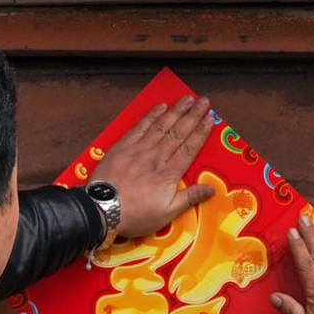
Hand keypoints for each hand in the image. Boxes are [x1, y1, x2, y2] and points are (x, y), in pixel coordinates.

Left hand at [90, 95, 216, 236]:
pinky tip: (161, 107)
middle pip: (178, 133)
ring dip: (175, 111)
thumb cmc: (135, 215)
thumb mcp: (166, 213)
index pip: (189, 148)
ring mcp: (138, 150)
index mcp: (168, 174)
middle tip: (204, 101)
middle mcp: (156, 157)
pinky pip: (140, 127)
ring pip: (161, 126)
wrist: (102, 210)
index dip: (201, 132)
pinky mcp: (122, 147)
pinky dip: (151, 116)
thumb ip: (189, 198)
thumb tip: (212, 189)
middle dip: (192, 115)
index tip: (210, 119)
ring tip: (187, 98)